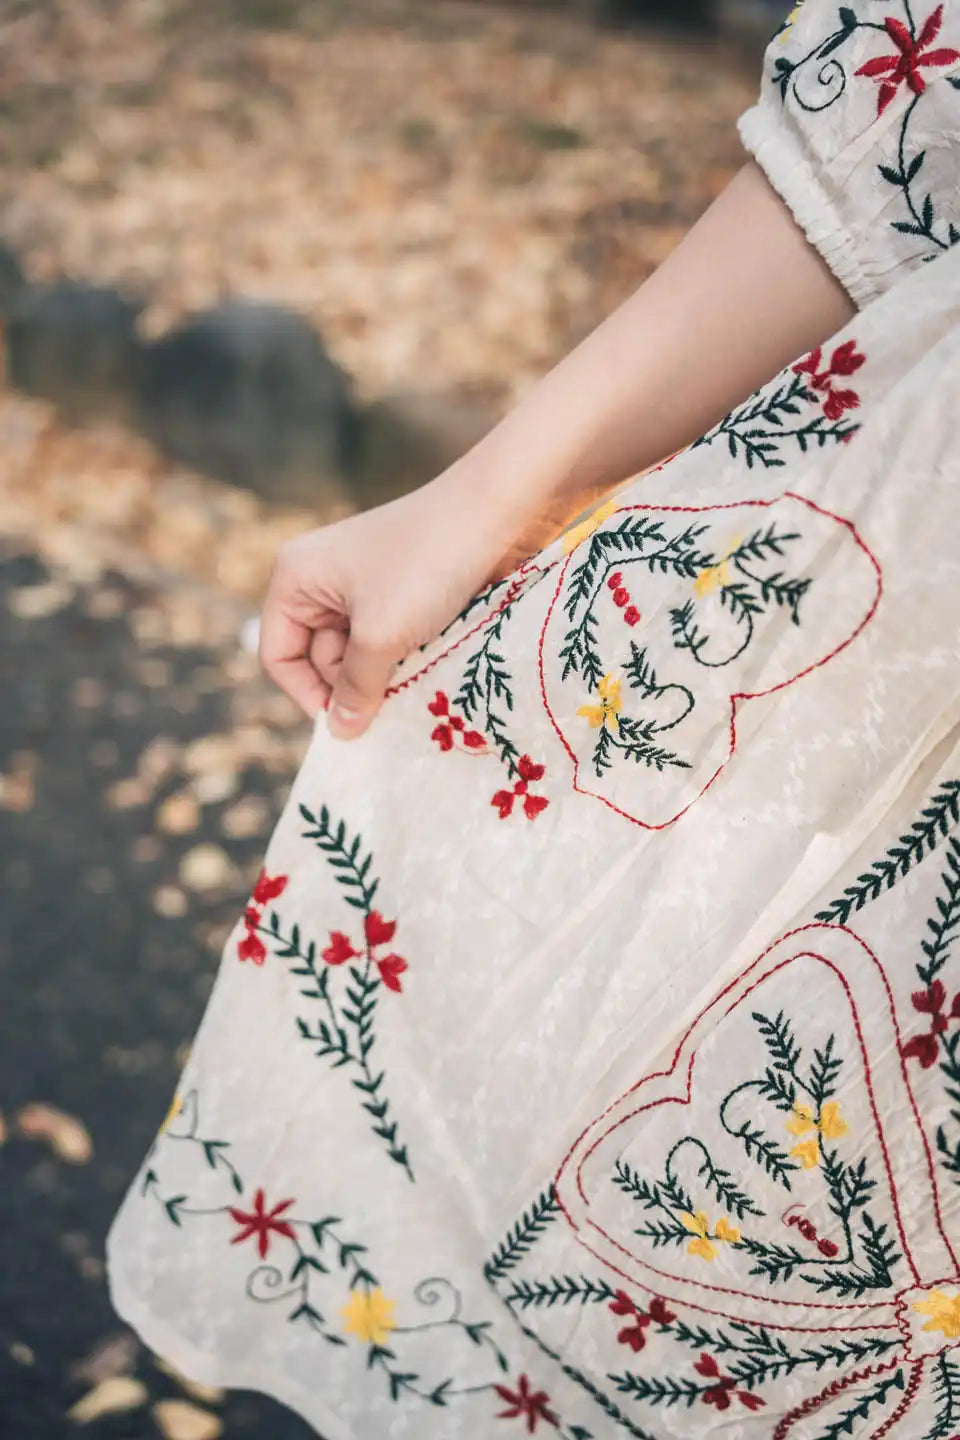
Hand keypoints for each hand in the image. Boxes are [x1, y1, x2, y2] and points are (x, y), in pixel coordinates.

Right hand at [259, 472, 517, 737]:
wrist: (497, 512)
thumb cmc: (427, 566)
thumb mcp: (382, 636)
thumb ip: (356, 687)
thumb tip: (340, 731)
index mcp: (295, 577)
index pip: (278, 656)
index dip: (308, 694)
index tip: (350, 722)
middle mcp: (319, 577)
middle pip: (318, 657)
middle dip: (352, 682)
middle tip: (393, 697)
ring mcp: (360, 583)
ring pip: (357, 652)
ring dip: (383, 673)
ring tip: (417, 674)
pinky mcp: (397, 588)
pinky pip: (385, 638)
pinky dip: (403, 658)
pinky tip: (428, 664)